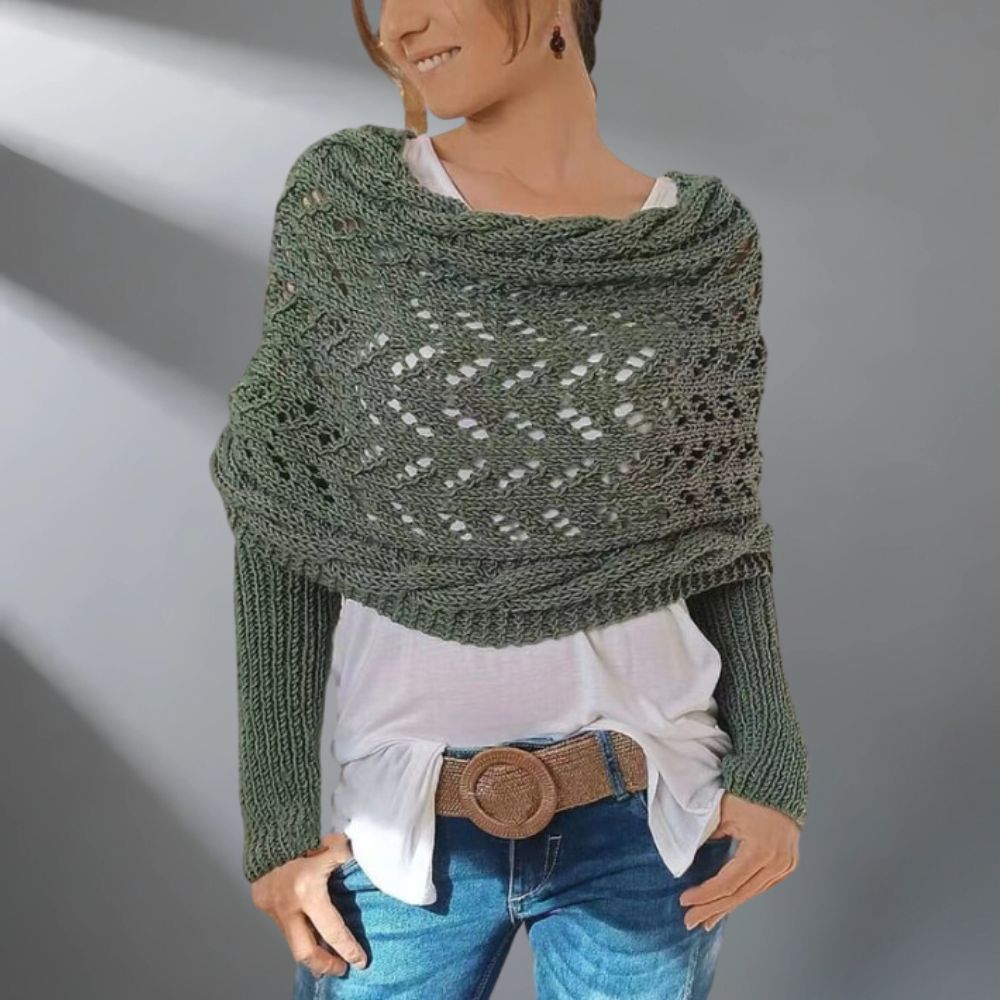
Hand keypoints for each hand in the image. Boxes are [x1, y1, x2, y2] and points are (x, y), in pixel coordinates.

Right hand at [249, 831, 367, 976]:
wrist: (269, 832)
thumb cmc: (302, 837)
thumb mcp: (330, 845)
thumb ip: (344, 856)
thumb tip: (357, 860)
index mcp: (309, 891)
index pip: (332, 930)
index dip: (348, 948)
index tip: (360, 960)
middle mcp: (289, 906)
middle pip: (306, 952)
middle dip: (325, 964)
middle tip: (340, 968)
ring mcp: (274, 908)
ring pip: (293, 940)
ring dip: (311, 948)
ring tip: (327, 954)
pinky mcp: (264, 905)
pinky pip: (284, 924)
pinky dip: (298, 928)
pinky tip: (309, 929)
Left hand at [679, 792, 800, 930]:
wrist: (779, 781)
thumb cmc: (749, 792)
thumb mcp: (722, 811)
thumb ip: (707, 834)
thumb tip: (689, 855)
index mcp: (761, 850)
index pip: (728, 882)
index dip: (705, 894)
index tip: (685, 901)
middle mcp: (777, 862)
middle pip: (739, 894)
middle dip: (712, 908)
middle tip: (689, 921)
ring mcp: (785, 865)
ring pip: (751, 893)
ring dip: (726, 906)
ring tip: (705, 919)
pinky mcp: (786, 864)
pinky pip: (761, 885)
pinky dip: (742, 894)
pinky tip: (727, 904)